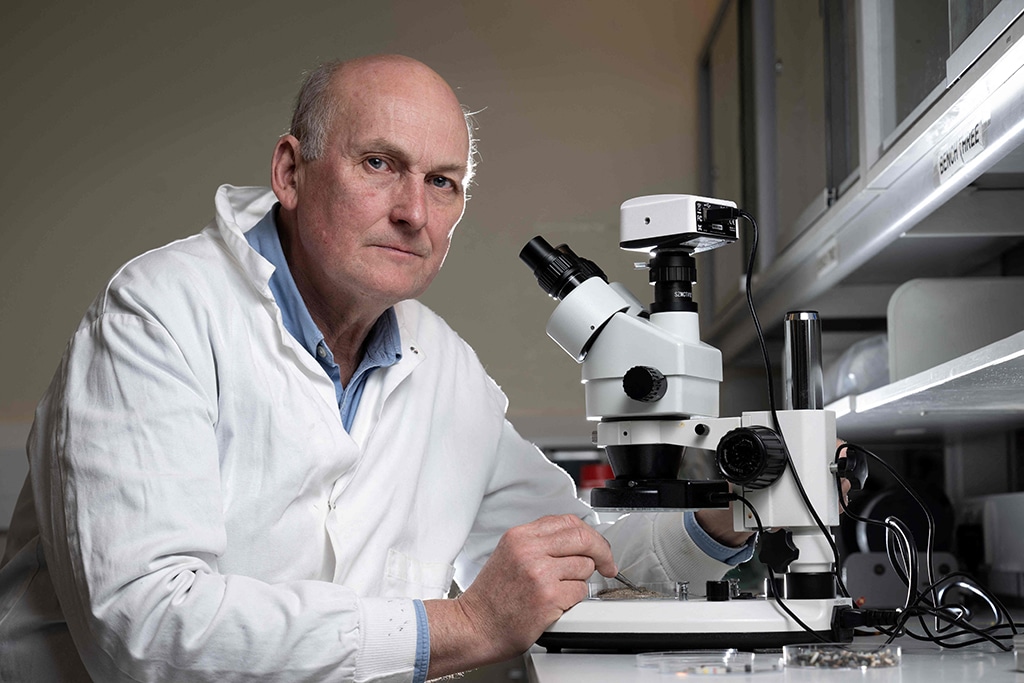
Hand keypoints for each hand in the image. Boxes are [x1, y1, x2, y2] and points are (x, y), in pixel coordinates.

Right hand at [424, 514, 616, 676]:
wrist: (474, 626)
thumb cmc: (492, 597)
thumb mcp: (509, 555)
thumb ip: (539, 543)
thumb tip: (575, 540)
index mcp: (520, 536)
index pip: (567, 522)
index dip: (588, 534)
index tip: (596, 546)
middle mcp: (529, 550)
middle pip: (583, 538)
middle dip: (602, 552)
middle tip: (608, 565)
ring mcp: (540, 573)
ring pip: (585, 567)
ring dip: (581, 580)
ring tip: (561, 590)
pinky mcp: (549, 597)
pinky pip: (581, 591)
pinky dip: (575, 599)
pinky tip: (556, 603)